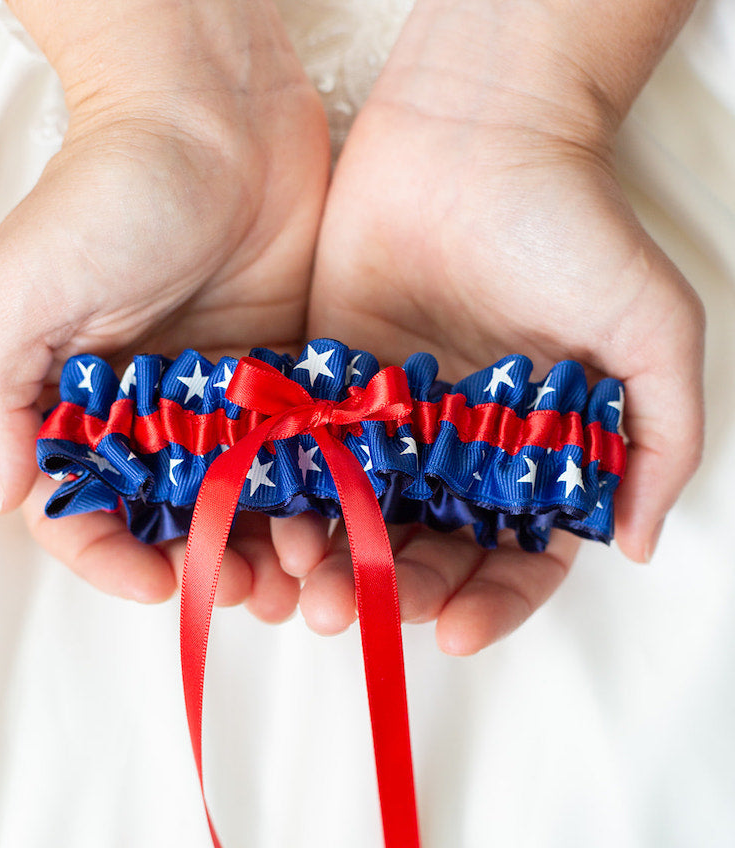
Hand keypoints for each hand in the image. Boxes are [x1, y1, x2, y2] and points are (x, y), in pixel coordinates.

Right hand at [0, 1, 329, 618]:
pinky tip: (342, 523)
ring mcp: (226, 403)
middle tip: (245, 590)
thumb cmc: (108, 192)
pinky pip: (305, 457)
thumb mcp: (21, 290)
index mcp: (82, 407)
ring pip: (246, 503)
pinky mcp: (291, 380)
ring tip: (303, 577)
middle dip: (206, 568)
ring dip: (270, 549)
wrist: (218, 114)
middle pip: (175, 523)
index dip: (112, 560)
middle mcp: (152, 415)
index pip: (85, 512)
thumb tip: (2, 498)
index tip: (156, 584)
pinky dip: (320, 497)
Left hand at [274, 0, 703, 653]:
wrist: (475, 131)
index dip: (493, 603)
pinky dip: (291, 502)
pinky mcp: (331, 390)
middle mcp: (461, 457)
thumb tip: (640, 541)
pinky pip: (309, 462)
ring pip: (363, 522)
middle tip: (361, 611)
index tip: (457, 631)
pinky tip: (272, 529)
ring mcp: (392, 429)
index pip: (518, 559)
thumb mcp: (651, 327)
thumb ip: (659, 437)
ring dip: (336, 565)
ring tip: (309, 588)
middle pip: (429, 553)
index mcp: (534, 459)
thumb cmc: (572, 226)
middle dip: (399, 592)